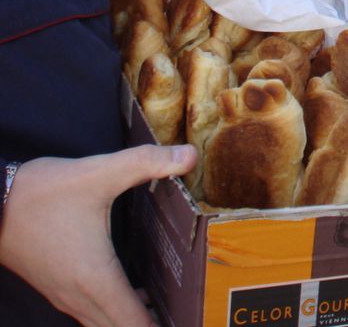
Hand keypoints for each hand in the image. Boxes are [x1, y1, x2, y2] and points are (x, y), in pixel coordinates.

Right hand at [0, 145, 196, 326]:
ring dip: (136, 320)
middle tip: (187, 306)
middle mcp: (80, 297)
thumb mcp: (99, 173)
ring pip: (106, 324)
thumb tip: (189, 156)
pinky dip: (118, 312)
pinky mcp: (59, 287)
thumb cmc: (40, 194)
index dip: (165, 324)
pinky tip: (137, 291)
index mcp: (96, 279)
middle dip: (156, 323)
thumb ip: (146, 163)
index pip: (135, 324)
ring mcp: (66, 296)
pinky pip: (94, 314)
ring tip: (171, 303)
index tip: (190, 314)